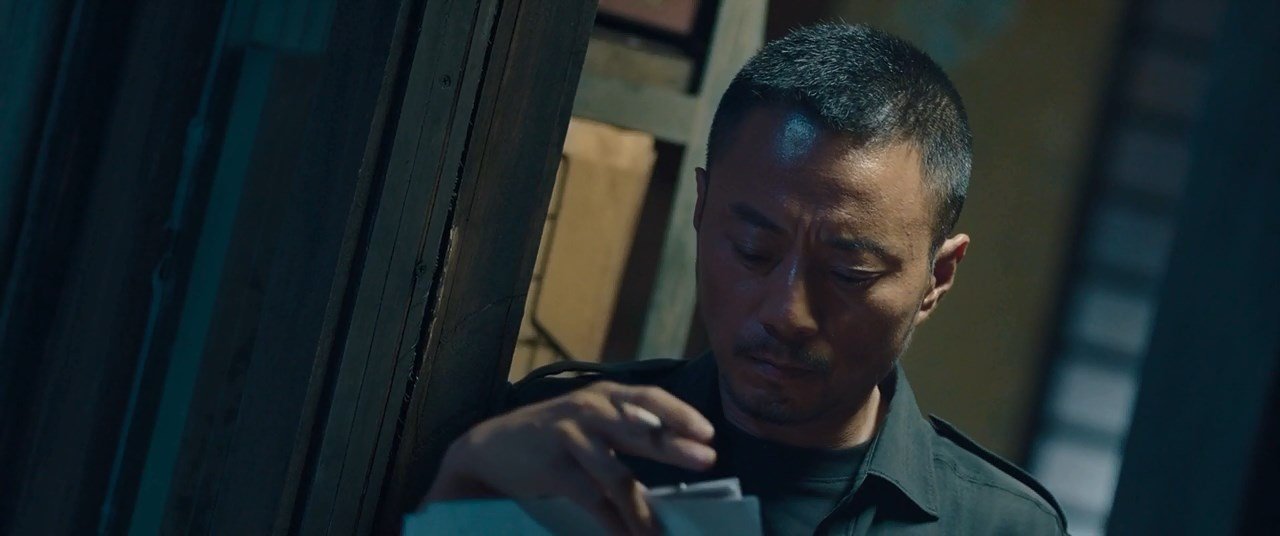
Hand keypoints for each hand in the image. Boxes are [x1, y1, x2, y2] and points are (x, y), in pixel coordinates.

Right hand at [424, 381, 716, 534]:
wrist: (491, 447)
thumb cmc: (555, 435)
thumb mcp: (593, 422)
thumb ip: (629, 433)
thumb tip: (680, 453)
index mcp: (606, 395)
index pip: (649, 397)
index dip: (679, 413)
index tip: (708, 433)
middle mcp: (589, 408)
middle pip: (639, 428)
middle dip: (674, 444)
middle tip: (707, 459)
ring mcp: (569, 436)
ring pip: (614, 473)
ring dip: (641, 508)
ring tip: (658, 532)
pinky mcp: (552, 467)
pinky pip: (589, 498)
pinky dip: (611, 522)